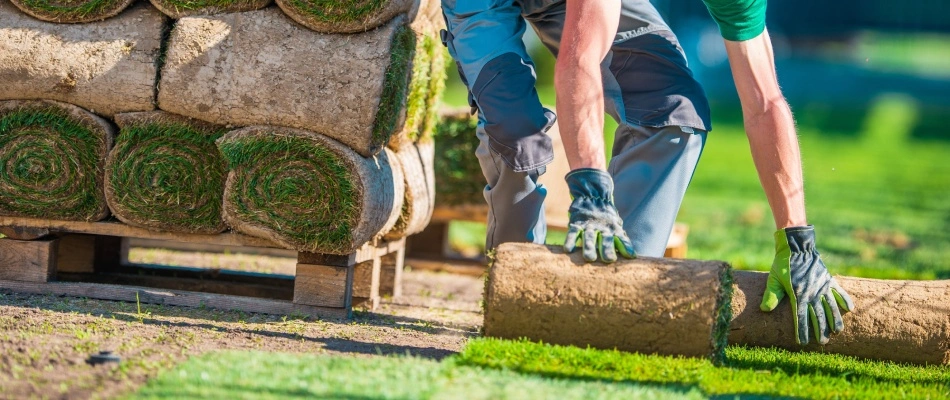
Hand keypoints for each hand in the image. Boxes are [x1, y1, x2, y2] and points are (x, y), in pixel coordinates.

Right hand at [563, 168, 634, 262]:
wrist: (592, 195)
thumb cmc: (606, 218)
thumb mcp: (616, 224)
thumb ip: (621, 238)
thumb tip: (631, 256)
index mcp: (614, 229)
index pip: (621, 239)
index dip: (626, 247)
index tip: (631, 255)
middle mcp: (602, 228)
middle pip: (605, 239)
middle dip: (607, 249)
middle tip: (609, 259)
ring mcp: (589, 226)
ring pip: (589, 237)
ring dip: (589, 247)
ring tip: (589, 258)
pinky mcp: (576, 223)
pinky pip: (573, 232)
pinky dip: (570, 240)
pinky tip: (568, 250)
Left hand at [760, 226, 855, 344]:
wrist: (797, 247)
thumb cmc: (783, 264)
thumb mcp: (774, 279)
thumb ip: (771, 295)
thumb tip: (765, 310)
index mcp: (798, 294)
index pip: (800, 317)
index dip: (801, 330)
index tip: (802, 342)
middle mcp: (812, 293)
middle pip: (818, 315)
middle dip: (820, 330)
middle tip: (822, 343)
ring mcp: (822, 286)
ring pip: (830, 307)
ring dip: (835, 320)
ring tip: (838, 332)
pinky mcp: (828, 279)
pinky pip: (838, 291)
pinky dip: (845, 299)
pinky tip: (850, 309)